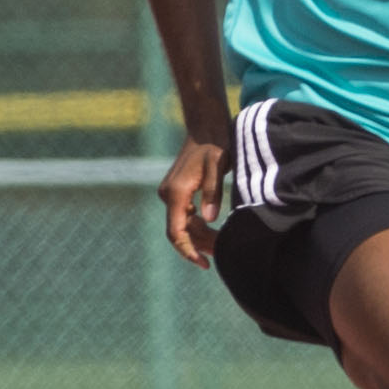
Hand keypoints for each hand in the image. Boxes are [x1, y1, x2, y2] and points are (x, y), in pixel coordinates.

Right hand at [157, 134, 227, 267]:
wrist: (206, 125)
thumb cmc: (216, 143)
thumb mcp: (219, 166)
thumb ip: (213, 193)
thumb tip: (209, 220)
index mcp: (176, 192)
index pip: (176, 232)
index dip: (188, 251)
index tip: (204, 264)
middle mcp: (168, 195)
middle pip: (178, 231)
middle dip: (197, 246)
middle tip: (221, 255)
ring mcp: (170, 193)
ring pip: (181, 224)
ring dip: (198, 236)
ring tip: (220, 245)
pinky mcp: (176, 190)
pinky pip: (183, 215)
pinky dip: (196, 225)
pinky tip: (213, 229)